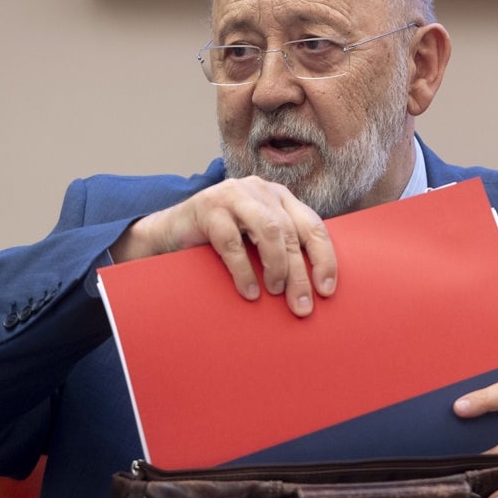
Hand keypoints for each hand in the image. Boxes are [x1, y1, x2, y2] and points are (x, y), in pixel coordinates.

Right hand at [109, 176, 336, 316]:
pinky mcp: (208, 207)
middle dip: (300, 273)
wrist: (170, 232)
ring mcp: (233, 195)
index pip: (313, 225)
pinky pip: (232, 242)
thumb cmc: (220, 241)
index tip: (327, 290)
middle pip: (291, 233)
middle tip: (302, 306)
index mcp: (280, 197)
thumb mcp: (256, 241)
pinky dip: (244, 270)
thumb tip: (313, 289)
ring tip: (275, 292)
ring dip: (277, 266)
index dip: (324, 258)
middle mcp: (260, 191)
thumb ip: (282, 250)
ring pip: (269, 231)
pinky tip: (248, 292)